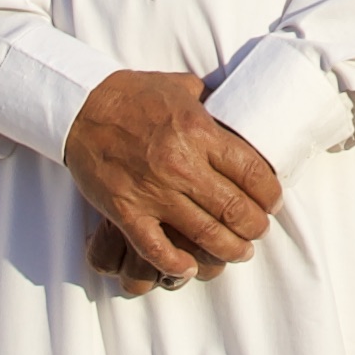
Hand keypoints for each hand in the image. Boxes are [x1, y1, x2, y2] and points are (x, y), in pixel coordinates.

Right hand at [64, 68, 284, 284]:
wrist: (81, 106)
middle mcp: (180, 164)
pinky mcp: (125, 210)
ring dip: (228, 249)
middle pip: (234, 207)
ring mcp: (152, 190)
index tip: (274, 202)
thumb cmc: (134, 94)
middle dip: (255, 226)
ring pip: (203, 233)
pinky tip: (189, 267)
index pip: (251, 171)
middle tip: (260, 231)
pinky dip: (175, 264)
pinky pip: (155, 247)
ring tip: (239, 252)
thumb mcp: (181, 86)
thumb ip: (211, 103)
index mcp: (199, 131)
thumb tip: (238, 109)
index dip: (270, 193)